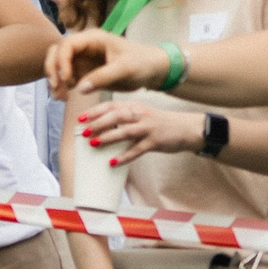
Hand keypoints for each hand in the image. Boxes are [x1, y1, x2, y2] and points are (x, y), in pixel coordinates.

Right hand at [47, 30, 168, 97]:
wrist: (152, 70)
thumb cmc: (142, 63)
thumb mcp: (124, 69)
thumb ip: (102, 77)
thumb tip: (79, 87)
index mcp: (93, 38)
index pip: (67, 45)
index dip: (62, 61)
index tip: (68, 79)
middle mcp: (84, 46)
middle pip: (56, 52)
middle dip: (53, 70)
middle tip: (57, 88)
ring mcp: (82, 59)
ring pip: (57, 65)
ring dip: (54, 80)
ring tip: (60, 97)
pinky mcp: (83, 71)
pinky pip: (65, 77)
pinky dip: (61, 87)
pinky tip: (64, 98)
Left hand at [77, 100, 208, 165]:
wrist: (187, 129)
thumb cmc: (159, 123)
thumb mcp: (142, 114)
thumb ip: (125, 117)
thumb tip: (100, 126)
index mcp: (135, 106)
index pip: (111, 106)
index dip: (95, 111)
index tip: (81, 118)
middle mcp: (141, 114)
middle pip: (116, 116)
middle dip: (98, 123)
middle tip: (84, 131)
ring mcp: (148, 128)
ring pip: (125, 131)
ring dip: (108, 137)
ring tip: (94, 143)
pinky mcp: (155, 141)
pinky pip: (137, 150)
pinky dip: (124, 156)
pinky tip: (113, 162)